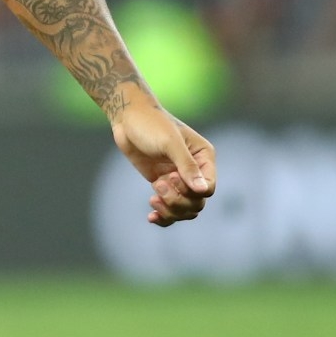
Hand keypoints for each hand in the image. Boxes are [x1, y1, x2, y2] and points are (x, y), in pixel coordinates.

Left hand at [111, 99, 215, 225]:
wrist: (127, 118)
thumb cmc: (150, 124)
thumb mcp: (169, 142)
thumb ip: (186, 166)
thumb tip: (203, 191)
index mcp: (204, 158)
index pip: (208, 188)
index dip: (191, 191)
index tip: (171, 178)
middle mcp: (195, 171)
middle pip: (197, 202)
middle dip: (178, 201)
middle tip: (158, 185)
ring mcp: (178, 179)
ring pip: (185, 209)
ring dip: (170, 209)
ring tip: (153, 198)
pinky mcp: (162, 183)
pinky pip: (169, 207)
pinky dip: (163, 216)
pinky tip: (151, 217)